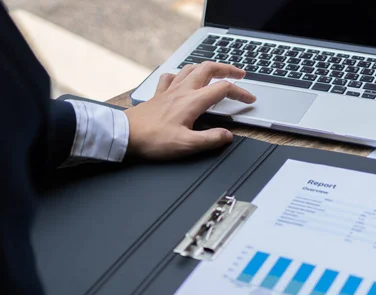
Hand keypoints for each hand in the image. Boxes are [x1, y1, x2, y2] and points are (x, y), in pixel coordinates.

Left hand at [124, 62, 255, 159]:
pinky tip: (182, 79)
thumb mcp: (186, 145)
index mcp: (192, 101)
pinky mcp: (158, 94)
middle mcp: (182, 91)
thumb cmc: (152, 140)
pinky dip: (181, 74)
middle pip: (209, 69)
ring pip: (191, 68)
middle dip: (227, 69)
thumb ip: (210, 140)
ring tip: (216, 72)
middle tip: (239, 74)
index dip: (241, 92)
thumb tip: (227, 135)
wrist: (124, 134)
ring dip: (207, 67)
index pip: (223, 89)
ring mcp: (169, 90)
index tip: (250, 99)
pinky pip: (171, 76)